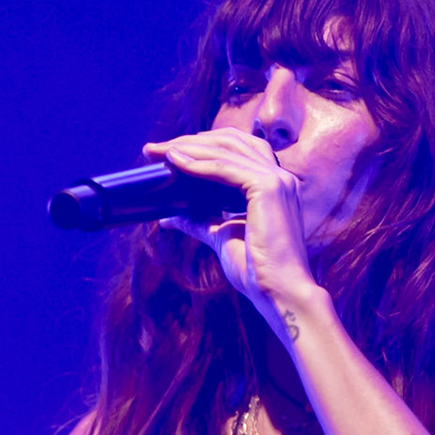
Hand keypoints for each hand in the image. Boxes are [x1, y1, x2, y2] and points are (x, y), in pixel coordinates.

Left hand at [146, 130, 320, 334]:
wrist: (279, 293)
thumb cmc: (257, 271)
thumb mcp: (221, 237)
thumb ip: (201, 221)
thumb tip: (170, 217)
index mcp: (274, 185)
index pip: (237, 150)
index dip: (202, 146)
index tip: (167, 153)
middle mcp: (280, 176)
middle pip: (230, 142)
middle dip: (190, 141)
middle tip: (154, 150)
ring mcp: (278, 179)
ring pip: (226, 151)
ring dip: (188, 148)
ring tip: (158, 152)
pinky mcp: (269, 188)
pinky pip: (225, 168)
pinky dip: (197, 163)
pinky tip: (175, 162)